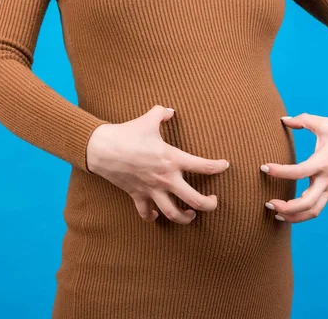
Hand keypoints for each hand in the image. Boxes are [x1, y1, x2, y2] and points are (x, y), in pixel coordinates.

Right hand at [86, 105, 229, 224]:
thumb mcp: (148, 119)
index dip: (217, 167)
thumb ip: (162, 114)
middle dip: (209, 205)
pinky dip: (152, 217)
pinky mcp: (137, 195)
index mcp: (172, 159)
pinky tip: (157, 215)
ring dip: (185, 217)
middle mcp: (165, 178)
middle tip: (214, 202)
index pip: (203, 166)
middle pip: (194, 200)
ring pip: (173, 213)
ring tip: (191, 214)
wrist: (102, 148)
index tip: (225, 166)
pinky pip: (146, 213)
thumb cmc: (127, 133)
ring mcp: (151, 189)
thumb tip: (169, 110)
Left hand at [261, 113, 327, 222]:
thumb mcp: (326, 124)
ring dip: (293, 216)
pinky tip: (288, 211)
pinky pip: (317, 208)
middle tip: (267, 202)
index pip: (299, 172)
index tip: (264, 167)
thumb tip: (283, 119)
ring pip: (313, 211)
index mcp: (324, 162)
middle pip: (307, 203)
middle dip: (286, 207)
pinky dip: (302, 213)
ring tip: (276, 213)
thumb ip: (303, 120)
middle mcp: (327, 179)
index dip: (279, 171)